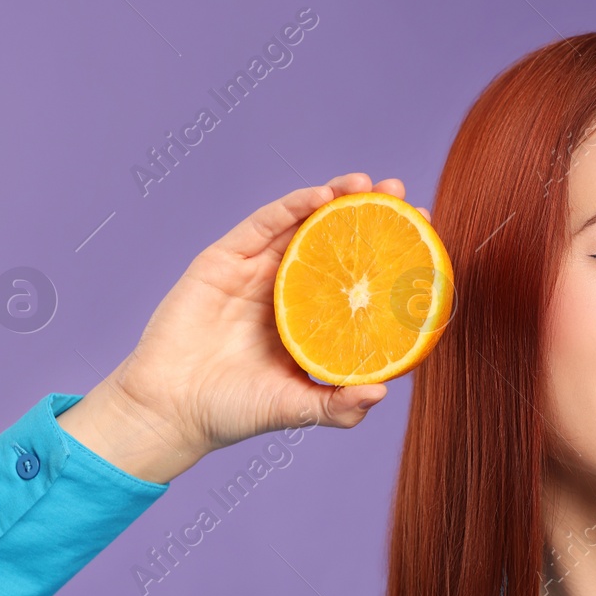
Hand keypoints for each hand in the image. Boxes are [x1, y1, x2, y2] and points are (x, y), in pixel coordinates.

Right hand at [96, 173, 431, 469]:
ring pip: (302, 224)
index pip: (358, 282)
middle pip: (335, 243)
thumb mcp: (297, 409)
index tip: (424, 243)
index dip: (388, 260)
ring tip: (368, 185)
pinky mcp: (225, 259)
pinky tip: (320, 196)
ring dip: (336, 199)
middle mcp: (289, 291)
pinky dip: (292, 206)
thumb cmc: (234, 410)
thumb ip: (338, 407)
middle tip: (402, 196)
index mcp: (312, 322)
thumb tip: (381, 393)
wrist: (172, 408)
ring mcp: (257, 272)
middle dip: (370, 216)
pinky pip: (263, 225)